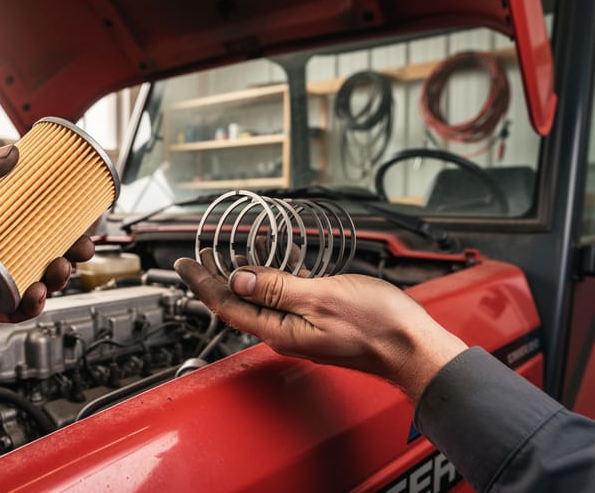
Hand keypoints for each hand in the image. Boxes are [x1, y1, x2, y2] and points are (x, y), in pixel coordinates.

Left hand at [0, 145, 94, 329]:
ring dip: (56, 276)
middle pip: (42, 249)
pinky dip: (30, 305)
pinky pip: (11, 309)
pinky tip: (37, 294)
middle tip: (81, 244)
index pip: (32, 215)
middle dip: (69, 249)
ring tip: (59, 268)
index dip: (60, 215)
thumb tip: (11, 152)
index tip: (80, 211)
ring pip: (34, 279)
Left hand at [174, 251, 466, 400]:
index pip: (227, 306)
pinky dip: (275, 277)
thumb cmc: (377, 326)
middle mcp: (285, 333)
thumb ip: (277, 288)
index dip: (203, 283)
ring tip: (233, 252)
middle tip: (202, 255)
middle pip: (239, 303)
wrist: (413, 347)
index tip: (185, 264)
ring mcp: (301, 328)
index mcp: (280, 330)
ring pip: (261, 298)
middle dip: (216, 277)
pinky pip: (285, 297)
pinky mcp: (318, 321)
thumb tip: (239, 280)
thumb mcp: (321, 298)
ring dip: (245, 274)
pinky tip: (278, 261)